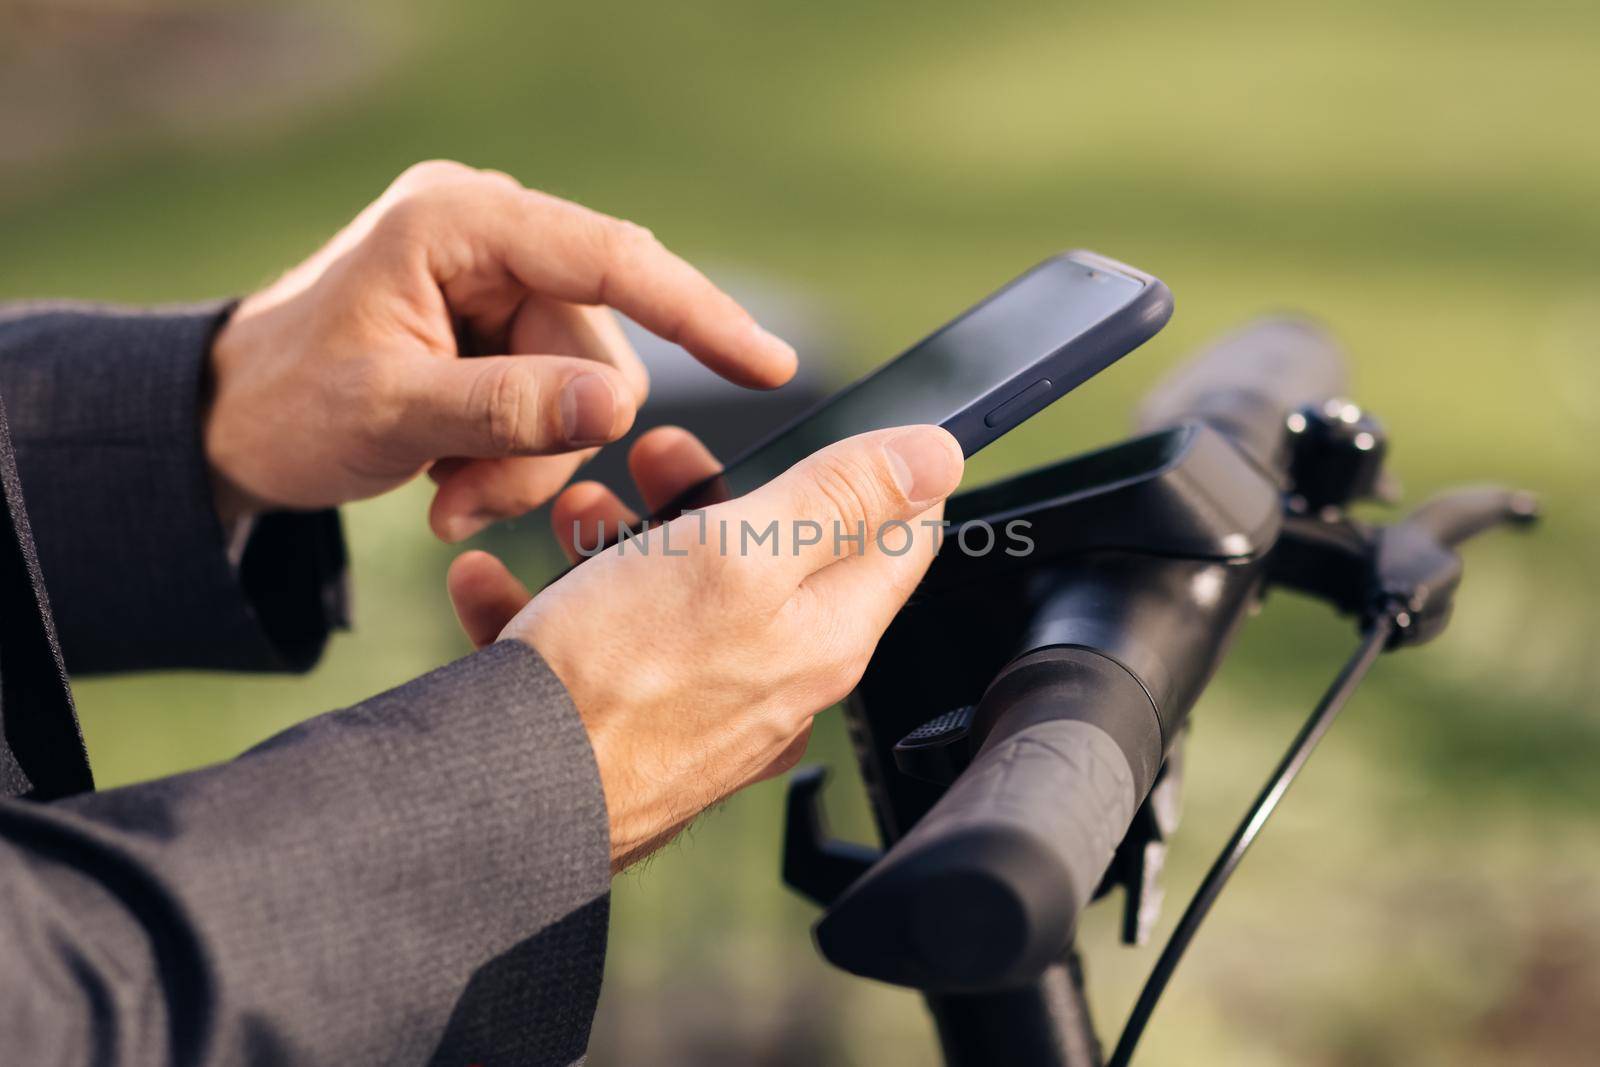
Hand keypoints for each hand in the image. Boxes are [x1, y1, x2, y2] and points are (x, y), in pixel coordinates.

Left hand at [204, 160, 795, 539]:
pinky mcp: (496, 330)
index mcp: (460, 222)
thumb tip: (617, 404)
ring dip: (526, 464)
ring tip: (451, 498)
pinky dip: (514, 460)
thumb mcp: (391, 412)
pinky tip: (452, 480)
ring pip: (583, 389)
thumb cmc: (285, 405)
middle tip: (469, 501)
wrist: (225, 426)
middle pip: (598, 346)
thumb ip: (508, 408)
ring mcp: (495, 284)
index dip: (698, 313)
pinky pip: (554, 402)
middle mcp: (490, 238)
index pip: (611, 258)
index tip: (768, 363)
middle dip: (548, 440)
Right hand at [448, 424, 963, 870]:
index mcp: (825, 634)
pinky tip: (493, 584)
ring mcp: (701, 710)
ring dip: (619, 540)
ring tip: (570, 511)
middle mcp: (776, 679)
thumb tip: (938, 455)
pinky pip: (596, 650)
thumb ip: (840, 499)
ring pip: (675, 596)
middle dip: (713, 491)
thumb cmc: (625, 678)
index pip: (895, 540)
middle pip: (771, 557)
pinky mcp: (626, 731)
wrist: (510, 799)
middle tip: (658, 454)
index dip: (871, 472)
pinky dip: (548, 605)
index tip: (830, 432)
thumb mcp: (743, 552)